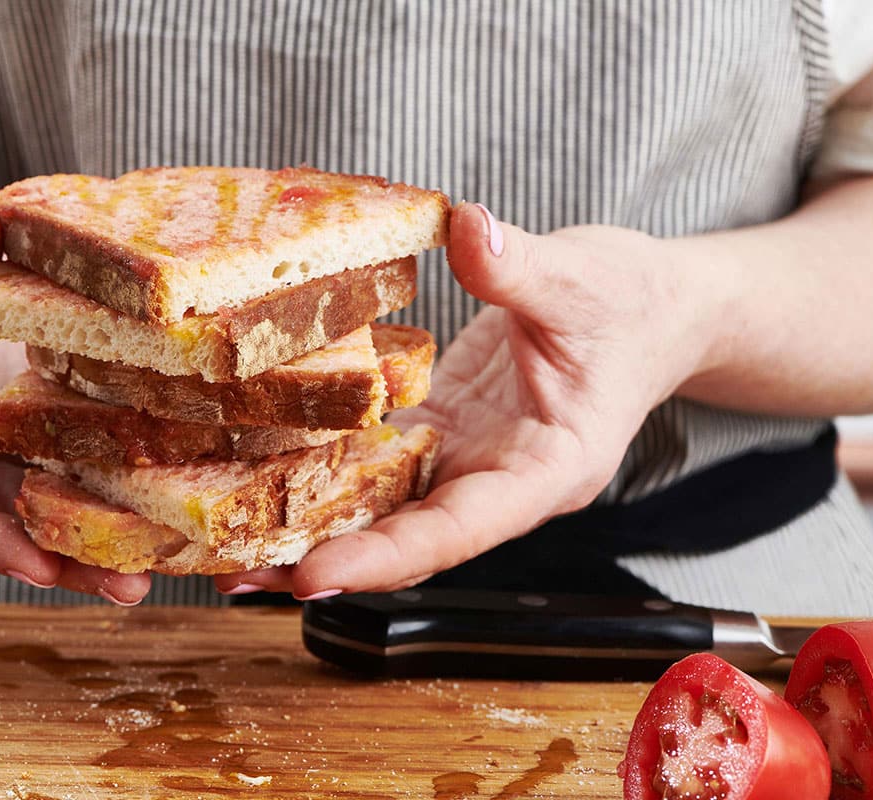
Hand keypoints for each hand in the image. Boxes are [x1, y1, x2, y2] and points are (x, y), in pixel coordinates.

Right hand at [0, 178, 150, 603]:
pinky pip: (87, 459)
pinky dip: (129, 484)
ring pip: (53, 502)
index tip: (32, 565)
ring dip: (106, 539)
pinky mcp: (50, 421)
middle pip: (5, 521)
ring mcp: (6, 438)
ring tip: (170, 565)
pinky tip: (183, 501)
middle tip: (126, 588)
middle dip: (63, 560)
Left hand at [215, 203, 713, 597]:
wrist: (646, 309)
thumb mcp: (584, 280)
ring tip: (226, 541)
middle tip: (236, 573)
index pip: (458, 530)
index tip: (312, 575)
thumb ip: (524, 268)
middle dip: (324, 560)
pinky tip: (265, 471)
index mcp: (544, 470)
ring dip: (311, 523)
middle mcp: (496, 480)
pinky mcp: (440, 430)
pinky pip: (376, 458)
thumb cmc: (631, 304)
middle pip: (405, 536)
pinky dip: (325, 470)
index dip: (385, 558)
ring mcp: (465, 460)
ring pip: (383, 506)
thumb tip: (467, 230)